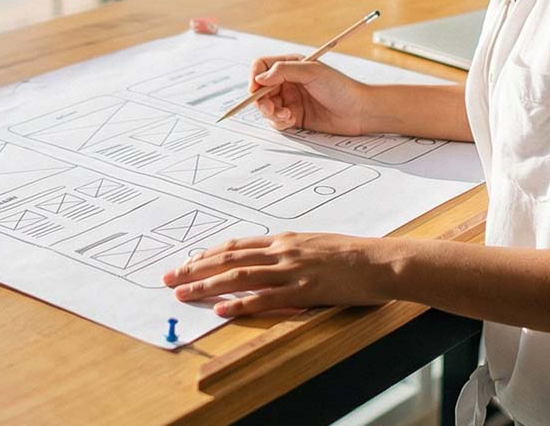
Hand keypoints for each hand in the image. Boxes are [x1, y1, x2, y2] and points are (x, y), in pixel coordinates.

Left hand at [161, 232, 395, 316]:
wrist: (379, 261)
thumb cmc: (351, 255)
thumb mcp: (315, 246)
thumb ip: (290, 252)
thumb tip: (269, 261)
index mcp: (284, 240)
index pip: (237, 246)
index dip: (208, 254)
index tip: (187, 262)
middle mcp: (283, 251)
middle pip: (230, 258)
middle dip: (196, 269)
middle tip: (170, 278)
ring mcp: (292, 270)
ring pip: (240, 276)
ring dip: (208, 286)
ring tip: (184, 294)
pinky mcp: (304, 290)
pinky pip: (266, 298)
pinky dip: (241, 303)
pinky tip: (222, 308)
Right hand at [246, 54, 375, 134]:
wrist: (359, 111)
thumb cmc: (341, 87)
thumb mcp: (312, 72)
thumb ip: (284, 71)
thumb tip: (260, 77)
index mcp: (291, 65)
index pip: (262, 67)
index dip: (255, 77)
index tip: (255, 88)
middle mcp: (288, 82)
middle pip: (260, 90)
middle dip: (261, 100)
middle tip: (270, 108)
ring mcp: (291, 100)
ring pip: (266, 107)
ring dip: (272, 112)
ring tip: (286, 115)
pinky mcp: (294, 116)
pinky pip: (276, 121)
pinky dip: (280, 122)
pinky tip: (292, 119)